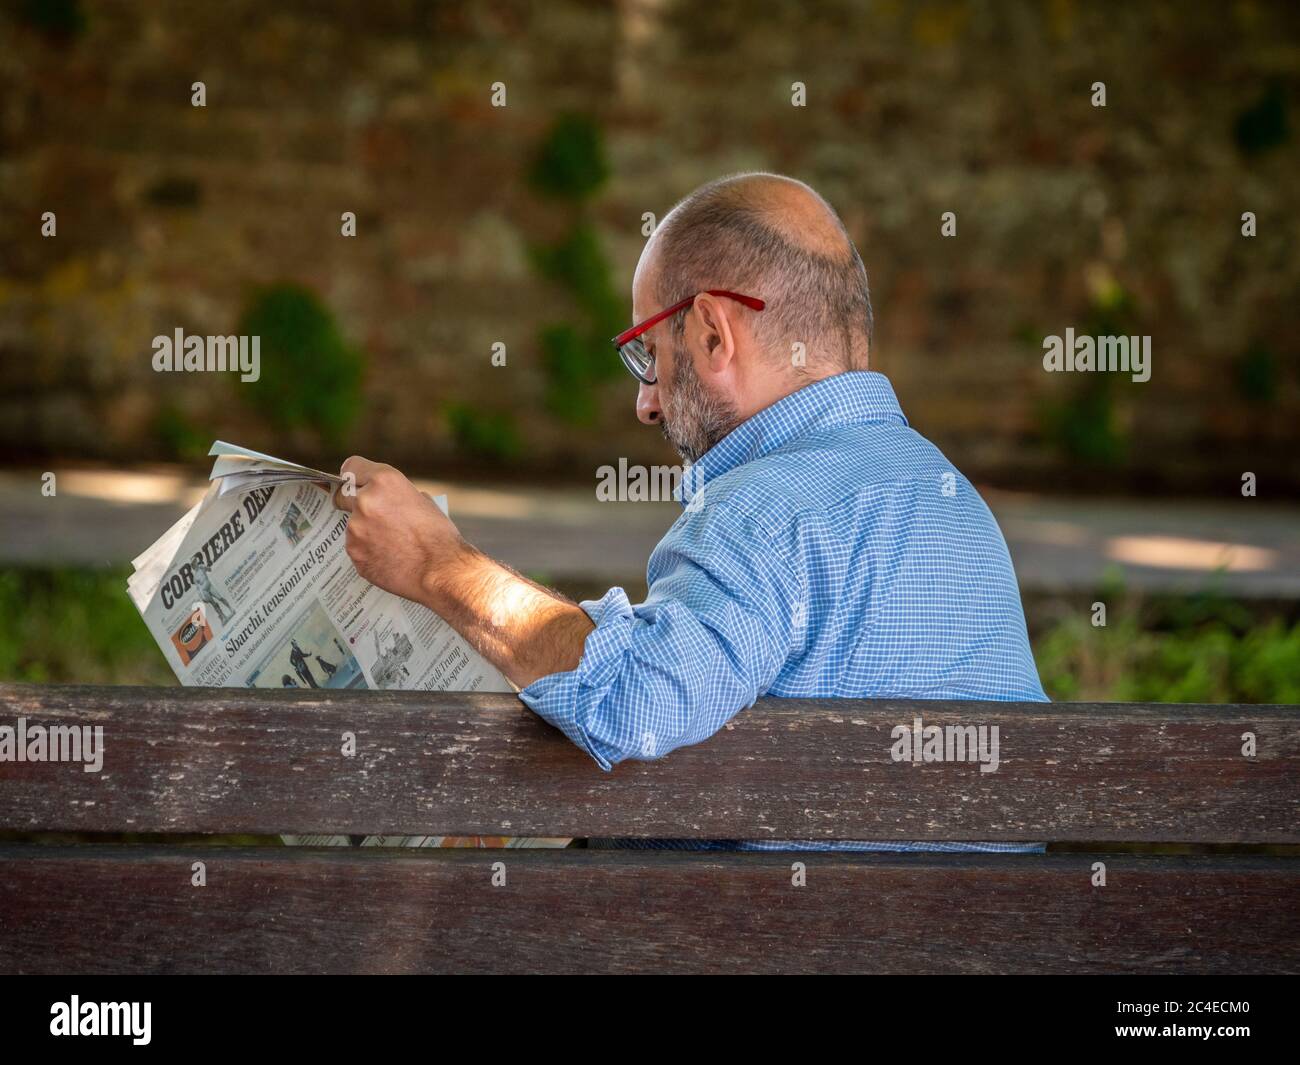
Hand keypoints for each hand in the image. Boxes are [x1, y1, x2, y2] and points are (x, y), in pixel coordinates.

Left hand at [334, 456, 462, 605]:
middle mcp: (365, 501)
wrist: (440, 571)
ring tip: (391, 544)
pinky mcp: (354, 552)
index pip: (351, 467)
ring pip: (352, 525)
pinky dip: (367, 551)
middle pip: (342, 495)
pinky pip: (355, 547)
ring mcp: (356, 528)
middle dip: (352, 502)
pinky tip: (388, 557)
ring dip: (364, 531)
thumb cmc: (439, 536)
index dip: (355, 477)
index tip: (356, 484)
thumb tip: (387, 500)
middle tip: (370, 515)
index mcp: (384, 481)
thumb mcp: (423, 502)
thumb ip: (397, 496)